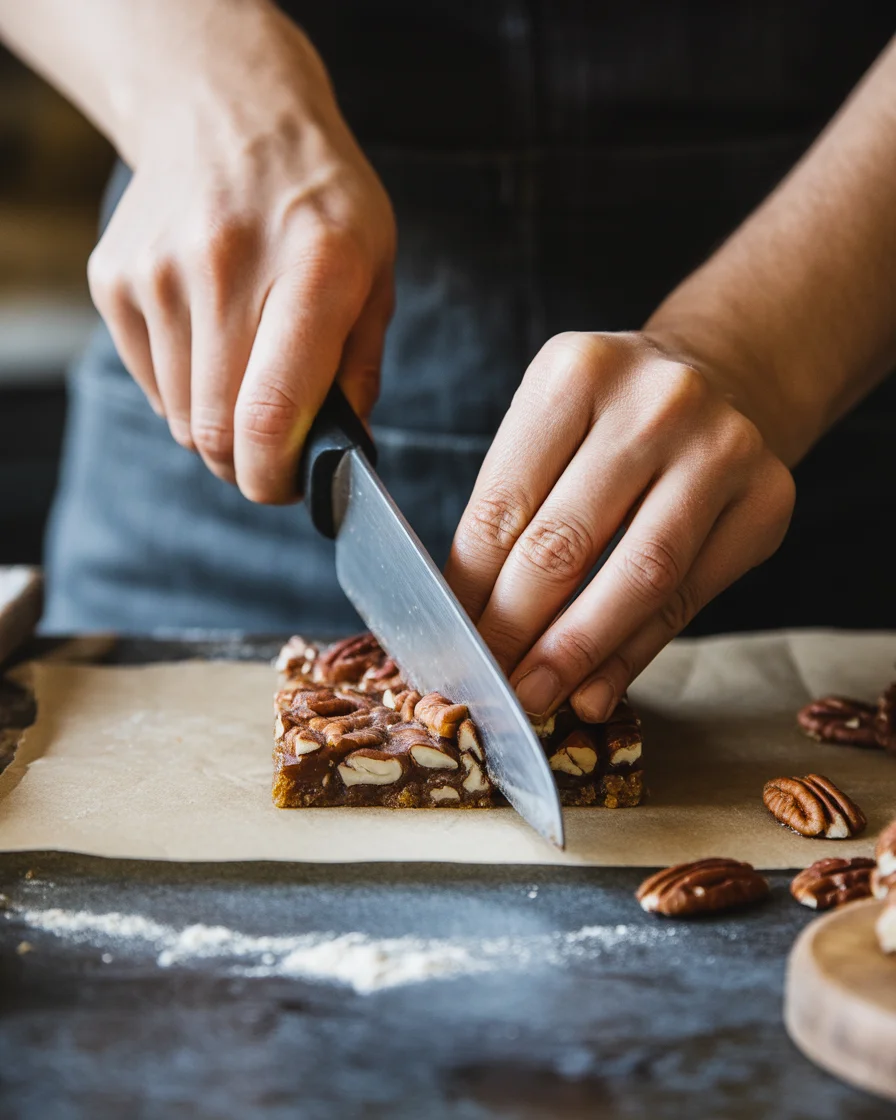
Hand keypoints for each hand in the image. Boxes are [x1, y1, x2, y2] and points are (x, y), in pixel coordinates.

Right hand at [86, 4, 394, 501]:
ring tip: (248, 374)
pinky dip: (184, 391)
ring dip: (218, 425)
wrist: (225, 111)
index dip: (276, 477)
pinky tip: (211, 339)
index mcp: (317, 266)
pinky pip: (152, 387)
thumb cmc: (318, 201)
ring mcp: (160, 271)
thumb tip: (341, 455)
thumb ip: (360, 370)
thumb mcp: (376, 270)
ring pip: (182, 420)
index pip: (272, 412)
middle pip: (217, 433)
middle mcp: (227, 266)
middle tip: (276, 448)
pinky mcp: (116, 279)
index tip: (288, 486)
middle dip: (249, 465)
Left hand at [445, 331, 794, 720]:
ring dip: (576, 653)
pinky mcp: (768, 497)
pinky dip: (633, 653)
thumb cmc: (609, 419)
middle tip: (488, 685)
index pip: (503, 505)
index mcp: (575, 372)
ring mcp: (722, 447)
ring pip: (637, 579)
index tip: (449, 643)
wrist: (721, 377)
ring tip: (536, 698)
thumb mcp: (548, 432)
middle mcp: (656, 402)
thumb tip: (471, 625)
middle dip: (515, 630)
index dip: (469, 589)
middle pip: (564, 544)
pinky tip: (595, 688)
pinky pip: (687, 598)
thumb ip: (512, 514)